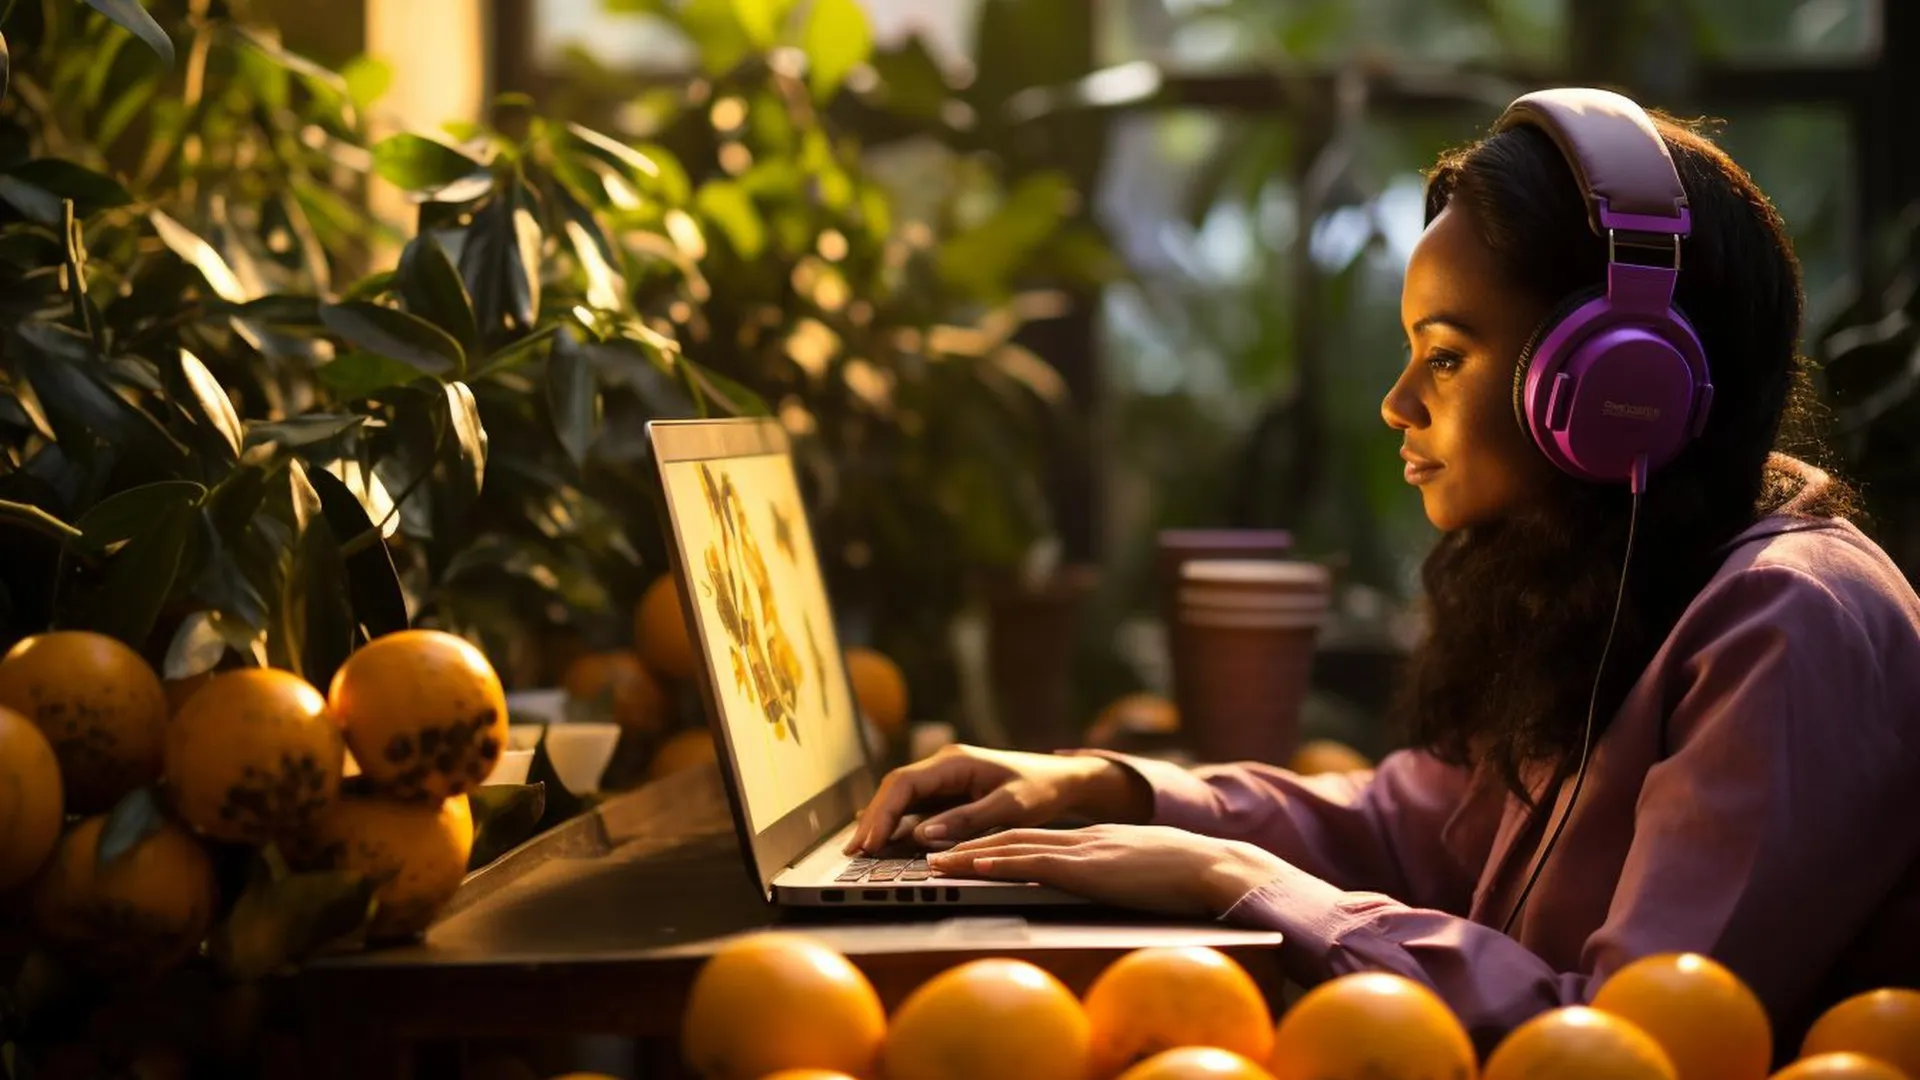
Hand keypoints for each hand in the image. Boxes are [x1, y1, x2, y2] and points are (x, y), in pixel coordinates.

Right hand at [844, 744, 1151, 854]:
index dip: (882, 813)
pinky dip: (899, 826)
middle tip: (853, 853)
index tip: (870, 842)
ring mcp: (944, 779)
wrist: (1063, 781)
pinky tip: (883, 844)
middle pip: (895, 790)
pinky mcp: (949, 794)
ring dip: (881, 824)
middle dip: (873, 820)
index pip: (904, 783)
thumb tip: (922, 836)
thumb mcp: (1009, 806)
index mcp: (955, 761)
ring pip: (901, 799)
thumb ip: (967, 820)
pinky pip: (916, 808)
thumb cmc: (1041, 790)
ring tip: (860, 853)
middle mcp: (944, 766)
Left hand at [926, 824, 1286, 918]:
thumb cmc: (1188, 877)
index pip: (1033, 838)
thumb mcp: (1141, 869)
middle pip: (1013, 837)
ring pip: (1014, 847)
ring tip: (935, 861)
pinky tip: (973, 867)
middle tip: (932, 853)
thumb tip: (1106, 885)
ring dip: (970, 855)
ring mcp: (1084, 850)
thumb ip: (1117, 872)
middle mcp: (1082, 839)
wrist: (1214, 867)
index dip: (996, 844)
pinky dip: (998, 863)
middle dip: (970, 845)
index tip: (965, 851)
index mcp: (1094, 841)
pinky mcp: (1088, 867)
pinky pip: (1033, 863)